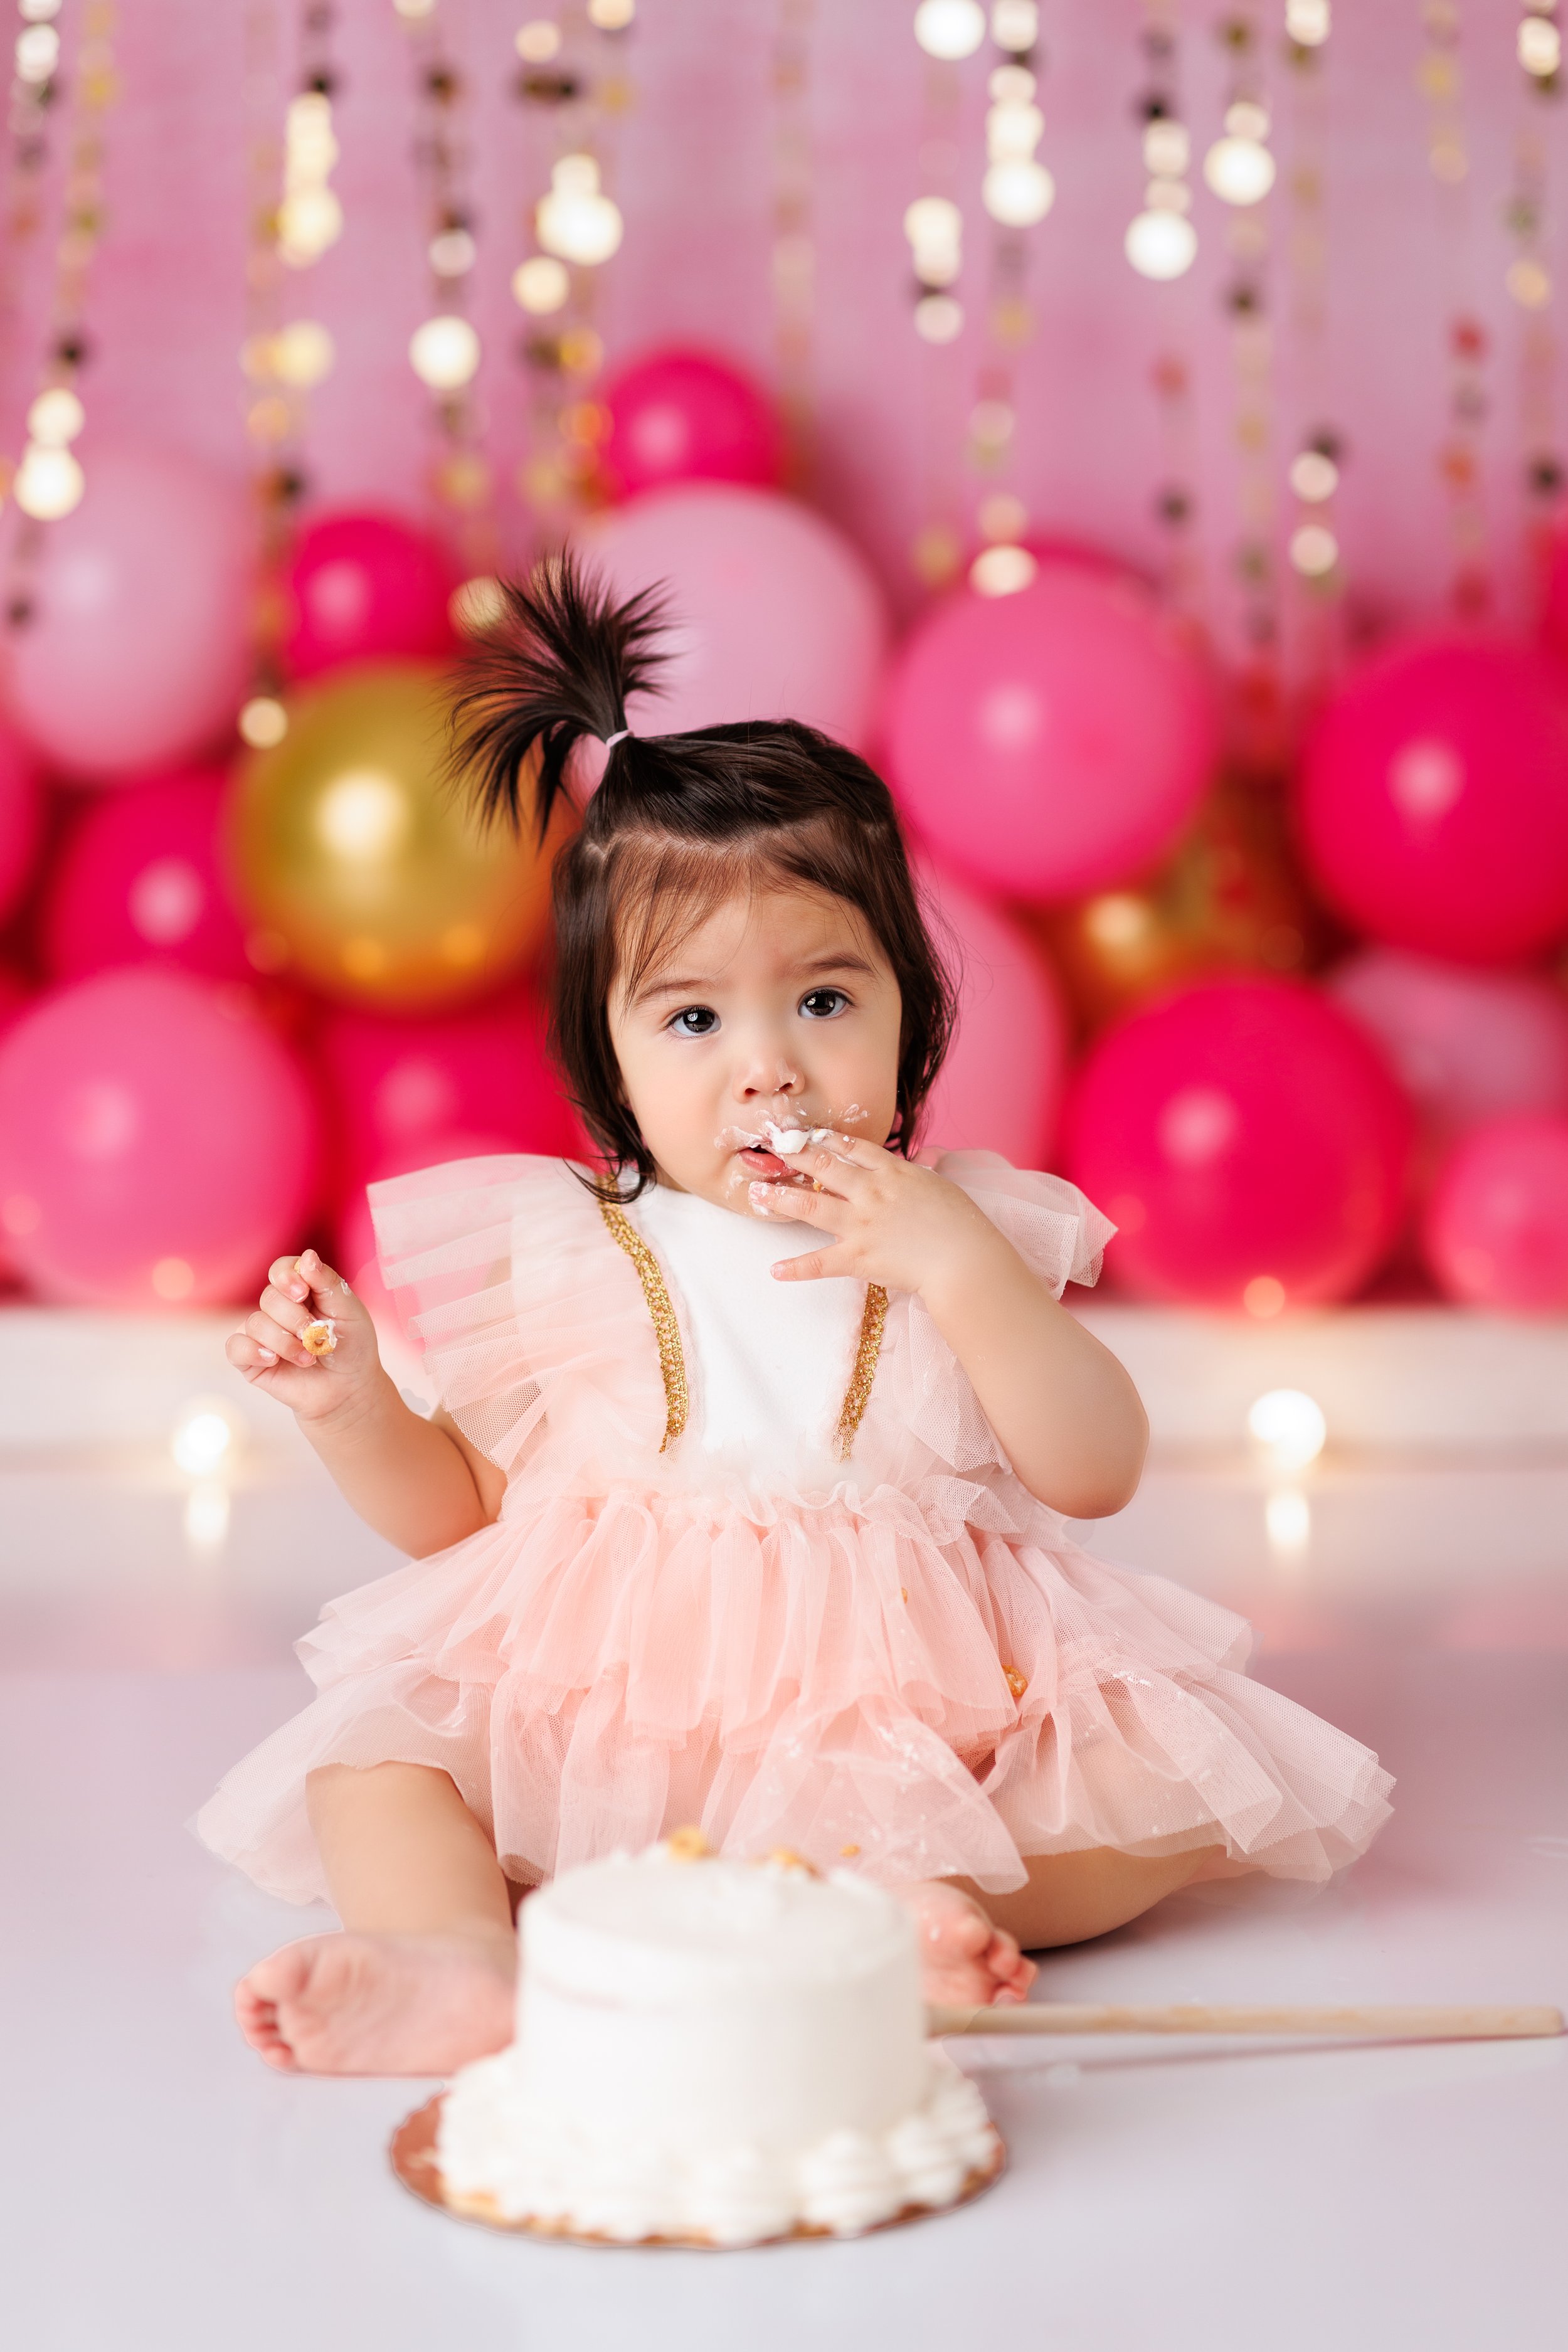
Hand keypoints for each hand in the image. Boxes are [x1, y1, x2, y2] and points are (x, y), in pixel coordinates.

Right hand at [226, 1248, 384, 1424]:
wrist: (347, 1389)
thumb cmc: (351, 1346)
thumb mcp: (349, 1311)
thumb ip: (327, 1283)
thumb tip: (307, 1256)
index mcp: (301, 1290)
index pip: (281, 1270)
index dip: (287, 1278)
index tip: (302, 1294)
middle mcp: (277, 1308)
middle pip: (269, 1298)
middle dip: (295, 1319)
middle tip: (315, 1335)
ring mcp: (261, 1333)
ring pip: (255, 1323)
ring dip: (285, 1343)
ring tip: (308, 1359)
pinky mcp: (249, 1358)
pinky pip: (236, 1347)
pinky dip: (254, 1352)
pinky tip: (273, 1361)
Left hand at [750, 1136, 1012, 1301]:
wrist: (965, 1258)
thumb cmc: (962, 1223)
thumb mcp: (941, 1185)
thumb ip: (922, 1172)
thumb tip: (924, 1159)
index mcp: (893, 1172)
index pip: (853, 1147)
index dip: (827, 1139)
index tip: (809, 1134)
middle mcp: (871, 1191)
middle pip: (824, 1166)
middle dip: (795, 1156)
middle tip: (773, 1149)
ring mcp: (861, 1224)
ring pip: (811, 1206)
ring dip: (780, 1199)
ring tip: (756, 1195)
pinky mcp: (858, 1257)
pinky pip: (820, 1263)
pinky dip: (796, 1268)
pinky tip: (775, 1270)